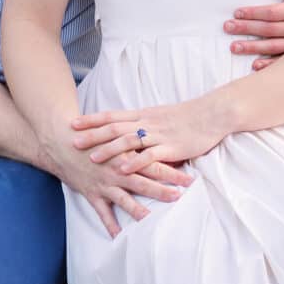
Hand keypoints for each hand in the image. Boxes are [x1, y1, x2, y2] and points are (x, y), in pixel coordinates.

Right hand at [43, 133, 191, 238]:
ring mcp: (104, 182)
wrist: (63, 142)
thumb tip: (160, 146)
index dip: (173, 171)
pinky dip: (110, 225)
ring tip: (153, 219)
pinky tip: (119, 237)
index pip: (154, 163)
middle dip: (164, 189)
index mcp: (126, 153)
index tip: (191, 178)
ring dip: (140, 209)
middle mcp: (117, 169)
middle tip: (181, 197)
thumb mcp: (115, 135)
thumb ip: (136, 143)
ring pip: (125, 199)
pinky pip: (102, 212)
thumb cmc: (93, 137)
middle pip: (144, 181)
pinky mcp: (92, 193)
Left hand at [72, 95, 230, 175]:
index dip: (92, 120)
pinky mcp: (170, 147)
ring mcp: (158, 135)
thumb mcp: (160, 116)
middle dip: (92, 135)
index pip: (112, 115)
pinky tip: (122, 170)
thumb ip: (143, 122)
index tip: (73, 123)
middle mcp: (146, 123)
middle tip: (72, 141)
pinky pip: (149, 155)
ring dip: (108, 150)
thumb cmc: (186, 116)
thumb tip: (126, 129)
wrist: (211, 114)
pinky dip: (134, 162)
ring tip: (92, 158)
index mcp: (143, 115)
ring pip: (128, 141)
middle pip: (114, 128)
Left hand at [224, 0, 283, 70]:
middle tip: (228, 28)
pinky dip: (270, 64)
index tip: (237, 13)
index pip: (273, 12)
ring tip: (234, 47)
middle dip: (247, 29)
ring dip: (253, 48)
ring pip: (275, 47)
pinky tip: (255, 65)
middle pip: (270, 30)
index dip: (254, 13)